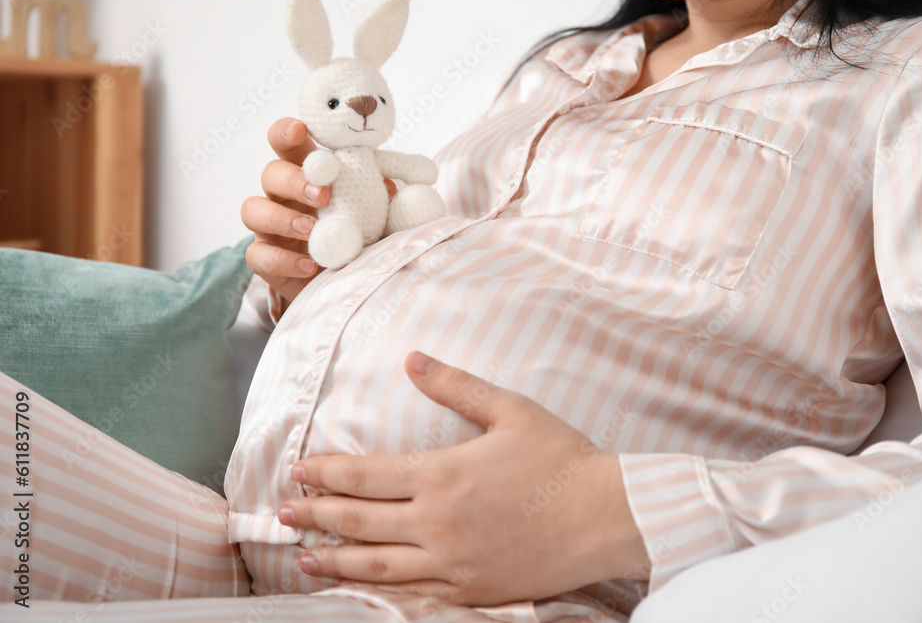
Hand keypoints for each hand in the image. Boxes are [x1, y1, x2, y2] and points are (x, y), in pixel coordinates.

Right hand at [241, 118, 395, 305]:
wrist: (348, 281)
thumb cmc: (360, 237)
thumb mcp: (376, 215)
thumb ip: (381, 198)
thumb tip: (391, 185)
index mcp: (308, 175)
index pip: (286, 143)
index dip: (286, 132)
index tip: (300, 131)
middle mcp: (283, 196)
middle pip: (270, 173)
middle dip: (293, 181)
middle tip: (324, 196)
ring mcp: (269, 227)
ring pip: (252, 209)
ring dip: (281, 218)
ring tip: (312, 231)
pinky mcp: (266, 259)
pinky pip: (258, 254)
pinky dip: (283, 260)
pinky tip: (310, 265)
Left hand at [277, 352, 648, 606]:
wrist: (606, 516)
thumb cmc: (562, 458)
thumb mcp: (511, 410)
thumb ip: (456, 386)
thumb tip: (412, 359)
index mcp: (442, 475)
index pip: (365, 475)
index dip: (326, 473)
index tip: (297, 471)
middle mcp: (436, 522)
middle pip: (359, 522)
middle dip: (315, 516)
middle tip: (282, 513)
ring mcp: (451, 563)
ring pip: (376, 566)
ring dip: (334, 559)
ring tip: (303, 557)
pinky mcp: (471, 591)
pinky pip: (412, 596)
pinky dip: (376, 592)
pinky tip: (358, 587)